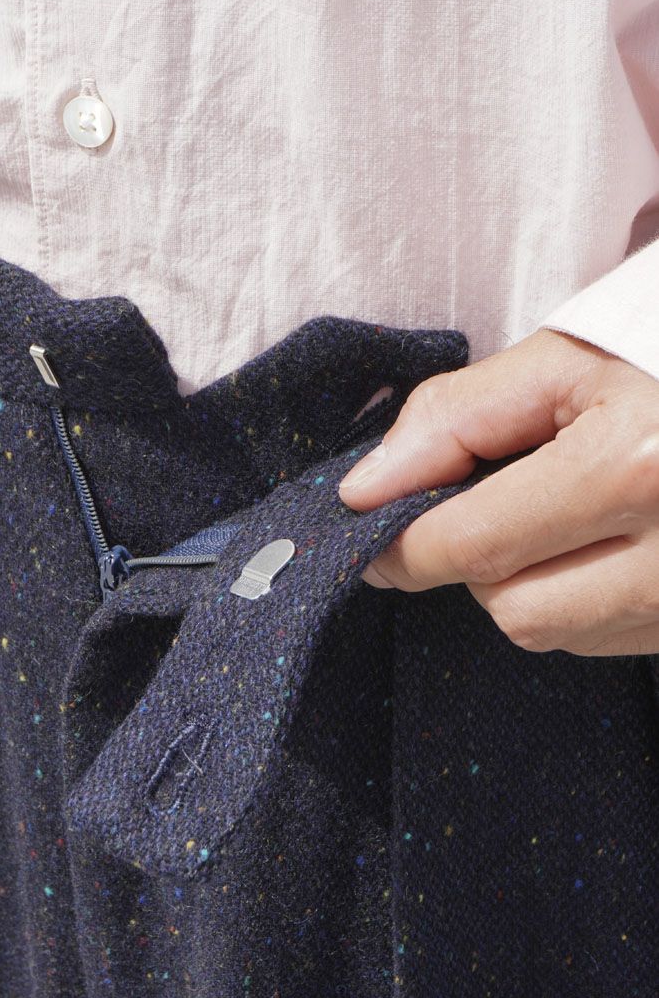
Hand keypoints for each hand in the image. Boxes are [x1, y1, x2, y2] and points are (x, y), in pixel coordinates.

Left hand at [337, 327, 658, 656]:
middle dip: (477, 559)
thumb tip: (366, 488)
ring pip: (557, 633)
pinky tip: (607, 539)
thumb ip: (456, 419)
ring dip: (530, 581)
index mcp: (635, 467)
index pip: (473, 544)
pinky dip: (580, 597)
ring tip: (567, 510)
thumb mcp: (568, 359)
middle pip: (513, 609)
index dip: (402, 545)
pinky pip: (607, 638)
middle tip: (495, 496)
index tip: (370, 526)